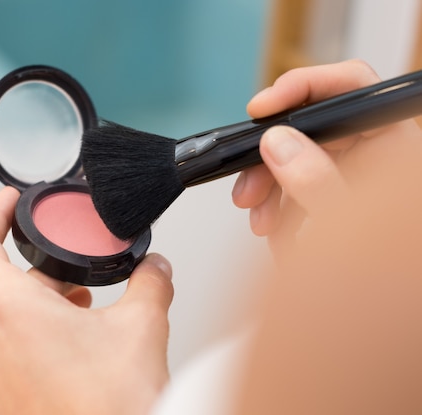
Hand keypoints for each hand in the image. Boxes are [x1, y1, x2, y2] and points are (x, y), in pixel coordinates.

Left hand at [0, 187, 173, 414]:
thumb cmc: (110, 404)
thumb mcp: (141, 326)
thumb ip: (150, 283)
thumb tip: (156, 267)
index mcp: (7, 308)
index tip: (10, 202)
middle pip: (6, 287)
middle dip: (48, 280)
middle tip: (85, 288)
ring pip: (9, 324)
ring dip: (44, 316)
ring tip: (85, 326)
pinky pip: (8, 358)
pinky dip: (36, 347)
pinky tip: (73, 360)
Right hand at [232, 59, 421, 260]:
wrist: (407, 316)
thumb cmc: (401, 271)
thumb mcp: (351, 221)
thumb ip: (316, 179)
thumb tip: (277, 142)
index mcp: (392, 142)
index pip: (348, 86)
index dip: (300, 87)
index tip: (261, 109)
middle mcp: (374, 151)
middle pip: (311, 129)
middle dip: (269, 158)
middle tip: (248, 188)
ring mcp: (355, 175)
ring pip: (298, 161)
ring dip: (270, 191)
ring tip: (260, 224)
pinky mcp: (337, 199)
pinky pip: (301, 191)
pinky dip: (282, 212)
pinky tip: (277, 237)